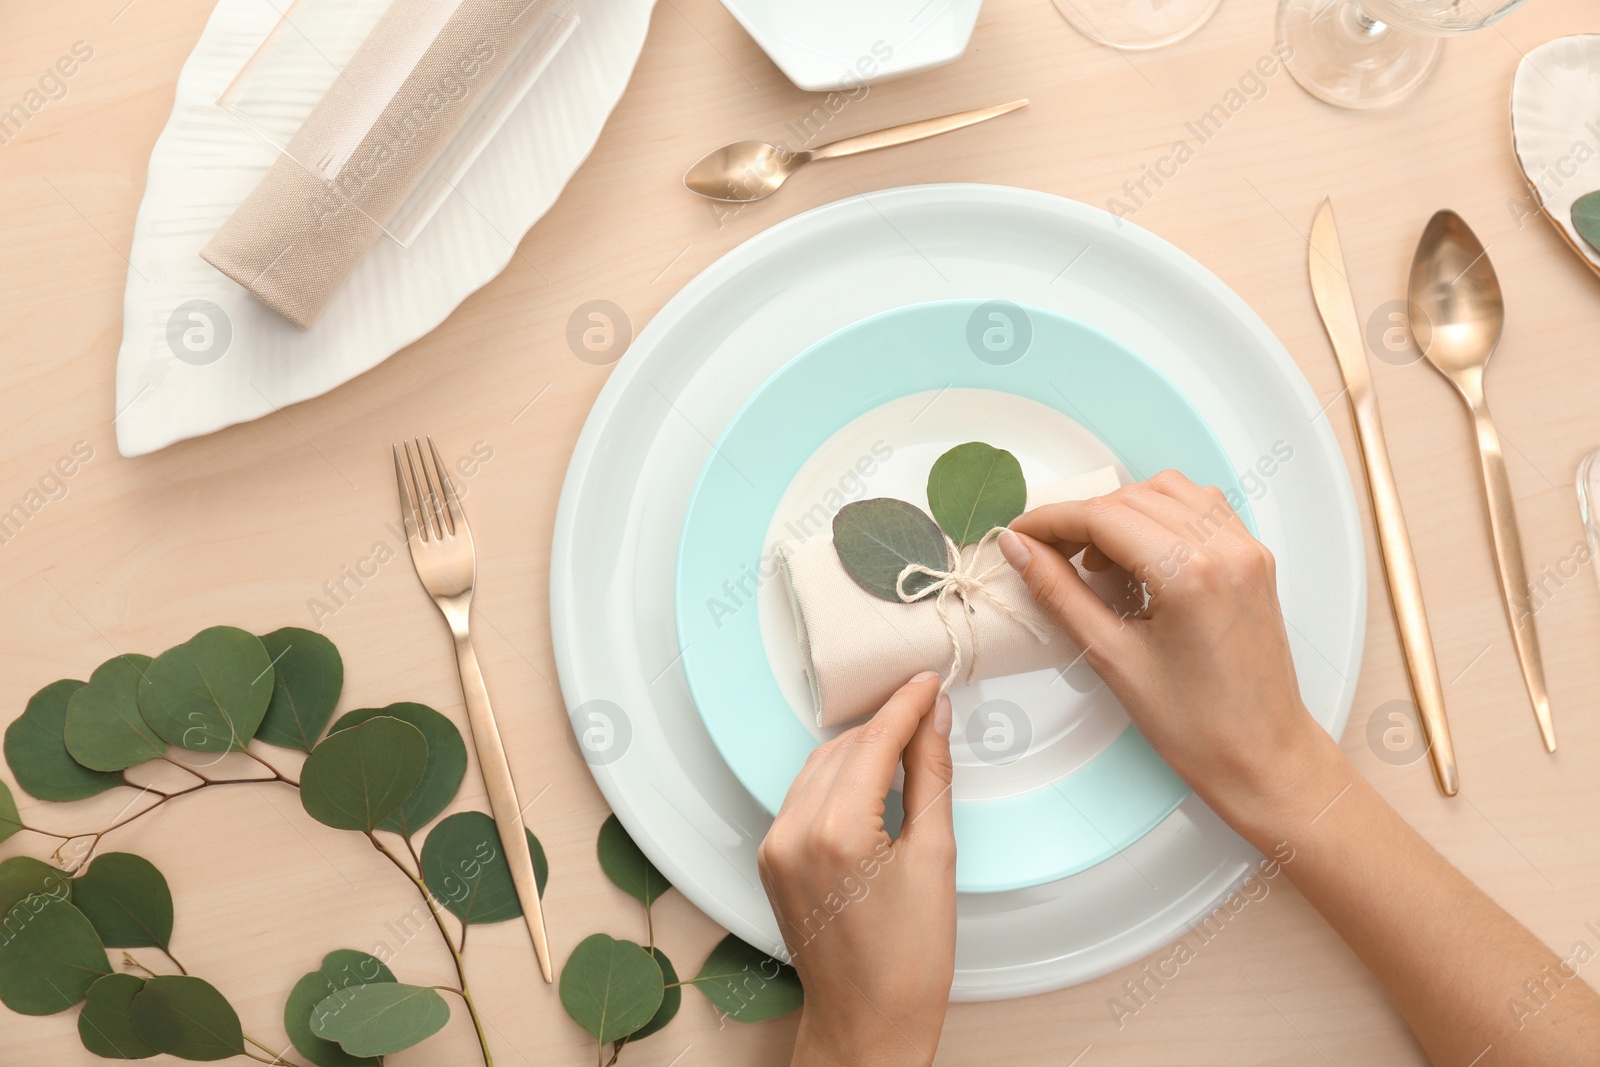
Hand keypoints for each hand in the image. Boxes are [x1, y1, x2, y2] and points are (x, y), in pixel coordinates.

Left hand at [757, 672, 954, 1066]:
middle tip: (928, 707)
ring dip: (861, 747)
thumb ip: (931, 776)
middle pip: (844, 749)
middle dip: (886, 723)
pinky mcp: (771, 859)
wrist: (867, 1022)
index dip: (906, 705)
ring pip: (819, 767)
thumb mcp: (936, 858)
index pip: (873, 742)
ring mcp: (775, 847)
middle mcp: (793, 834)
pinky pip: (804, 796)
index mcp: (835, 833)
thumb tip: (934, 720)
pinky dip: (838, 777)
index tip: (929, 681)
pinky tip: (872, 777)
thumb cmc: (909, 960)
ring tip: (907, 737)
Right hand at [999, 470, 1330, 827]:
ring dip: (1122, 511)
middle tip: (1047, 553)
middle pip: (1133, 497)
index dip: (1052, 520)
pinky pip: (1200, 507)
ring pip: (1168, 491)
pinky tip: (1138, 554)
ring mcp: (1246, 549)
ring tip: (1095, 559)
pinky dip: (1160, 515)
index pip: (1104, 518)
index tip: (1020, 534)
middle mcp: (1226, 548)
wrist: (1263, 755)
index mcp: (1191, 574)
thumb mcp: (1113, 658)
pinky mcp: (1254, 558)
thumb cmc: (1196, 726)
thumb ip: (1060, 593)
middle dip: (1082, 517)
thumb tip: (1019, 549)